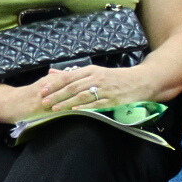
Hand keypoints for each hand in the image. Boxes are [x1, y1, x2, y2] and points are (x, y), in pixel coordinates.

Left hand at [29, 65, 149, 112]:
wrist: (139, 81)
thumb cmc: (113, 77)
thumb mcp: (93, 72)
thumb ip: (71, 73)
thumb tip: (51, 73)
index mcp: (91, 70)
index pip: (69, 77)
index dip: (55, 84)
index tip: (42, 90)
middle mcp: (97, 78)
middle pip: (73, 86)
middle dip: (57, 94)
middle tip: (43, 101)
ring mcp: (105, 89)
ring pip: (82, 95)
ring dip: (67, 102)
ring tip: (54, 108)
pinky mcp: (112, 100)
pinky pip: (96, 104)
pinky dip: (84, 107)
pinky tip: (74, 110)